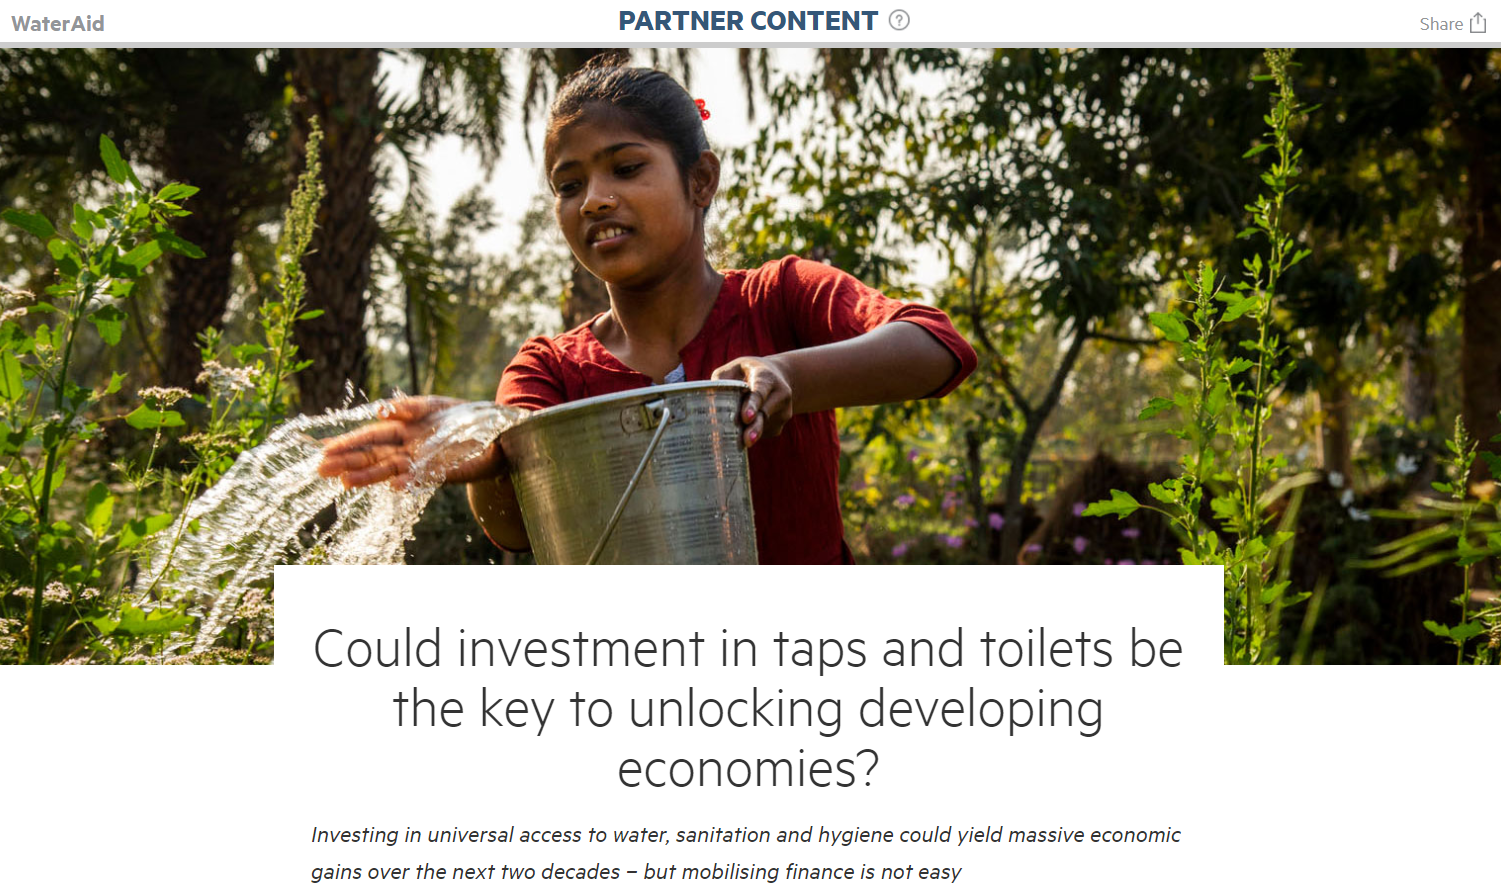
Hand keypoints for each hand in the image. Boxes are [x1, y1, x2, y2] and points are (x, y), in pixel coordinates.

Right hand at [317, 396, 505, 489]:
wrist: (499, 431)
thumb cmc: (462, 417)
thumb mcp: (433, 405)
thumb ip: (410, 406)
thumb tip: (383, 409)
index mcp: (401, 430)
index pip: (369, 437)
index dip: (347, 443)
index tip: (324, 449)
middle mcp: (407, 449)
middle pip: (373, 456)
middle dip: (348, 462)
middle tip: (321, 470)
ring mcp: (423, 462)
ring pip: (391, 470)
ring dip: (369, 476)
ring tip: (346, 482)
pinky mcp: (444, 472)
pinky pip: (424, 478)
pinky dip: (410, 482)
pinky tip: (394, 486)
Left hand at [711, 355, 793, 447]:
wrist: (779, 377)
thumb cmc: (750, 372)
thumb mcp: (737, 366)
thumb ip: (723, 377)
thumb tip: (711, 395)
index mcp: (766, 377)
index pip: (759, 392)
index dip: (753, 405)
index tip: (746, 417)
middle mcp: (780, 394)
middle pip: (765, 414)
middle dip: (755, 429)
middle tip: (747, 441)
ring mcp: (783, 412)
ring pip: (762, 427)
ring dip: (748, 431)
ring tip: (740, 424)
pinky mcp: (779, 425)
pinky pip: (762, 433)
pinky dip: (751, 431)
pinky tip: (748, 422)